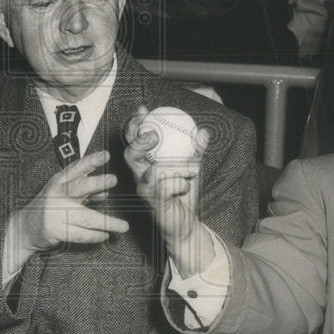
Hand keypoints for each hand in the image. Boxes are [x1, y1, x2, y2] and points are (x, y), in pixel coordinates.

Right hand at [13, 150, 129, 254]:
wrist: (25, 228)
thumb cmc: (51, 207)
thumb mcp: (64, 193)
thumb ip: (85, 191)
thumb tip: (107, 192)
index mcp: (59, 181)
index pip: (76, 168)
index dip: (91, 161)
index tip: (105, 155)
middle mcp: (57, 194)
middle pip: (78, 187)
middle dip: (97, 182)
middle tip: (113, 179)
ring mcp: (55, 213)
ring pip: (86, 217)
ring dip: (107, 222)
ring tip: (123, 226)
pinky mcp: (56, 230)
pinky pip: (80, 234)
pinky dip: (95, 236)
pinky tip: (105, 235)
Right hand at [123, 105, 211, 270]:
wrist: (186, 223)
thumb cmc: (184, 194)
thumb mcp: (192, 168)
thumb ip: (196, 150)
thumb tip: (204, 132)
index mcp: (145, 163)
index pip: (133, 140)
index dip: (134, 124)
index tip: (143, 110)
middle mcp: (141, 175)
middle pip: (129, 154)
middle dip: (138, 141)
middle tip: (154, 135)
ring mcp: (145, 190)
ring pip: (152, 172)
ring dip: (174, 166)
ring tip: (192, 167)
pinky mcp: (153, 203)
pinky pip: (164, 188)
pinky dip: (179, 183)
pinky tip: (187, 185)